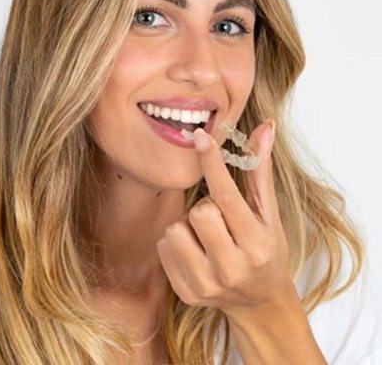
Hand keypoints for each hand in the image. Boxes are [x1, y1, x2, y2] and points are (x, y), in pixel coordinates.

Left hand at [156, 119, 294, 316]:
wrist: (259, 304)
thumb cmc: (267, 252)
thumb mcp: (269, 215)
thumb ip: (260, 172)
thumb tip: (264, 128)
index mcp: (256, 245)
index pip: (227, 197)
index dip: (212, 163)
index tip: (199, 136)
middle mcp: (231, 268)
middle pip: (197, 212)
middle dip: (205, 207)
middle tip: (220, 219)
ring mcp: (206, 284)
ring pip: (175, 229)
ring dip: (187, 226)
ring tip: (207, 237)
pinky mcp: (186, 292)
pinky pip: (164, 246)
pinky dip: (176, 243)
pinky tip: (196, 251)